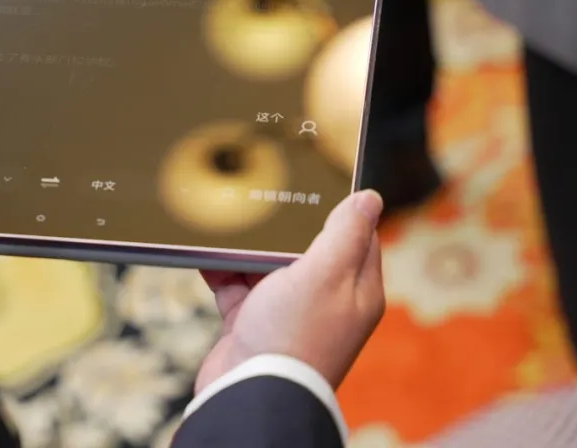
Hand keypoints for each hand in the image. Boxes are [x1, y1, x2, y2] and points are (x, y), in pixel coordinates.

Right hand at [195, 190, 384, 392]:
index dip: (340, 211)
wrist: (250, 392)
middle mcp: (325, 302)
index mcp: (356, 290)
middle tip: (266, 199)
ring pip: (267, 267)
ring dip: (247, 249)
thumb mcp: (326, 272)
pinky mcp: (252, 324)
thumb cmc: (294, 334)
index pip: (358, 238)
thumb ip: (346, 232)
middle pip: (307, 250)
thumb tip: (371, 197)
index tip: (318, 184)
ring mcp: (287, 314)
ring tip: (229, 222)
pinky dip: (222, 271)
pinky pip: (236, 287)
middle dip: (284, 228)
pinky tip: (205, 253)